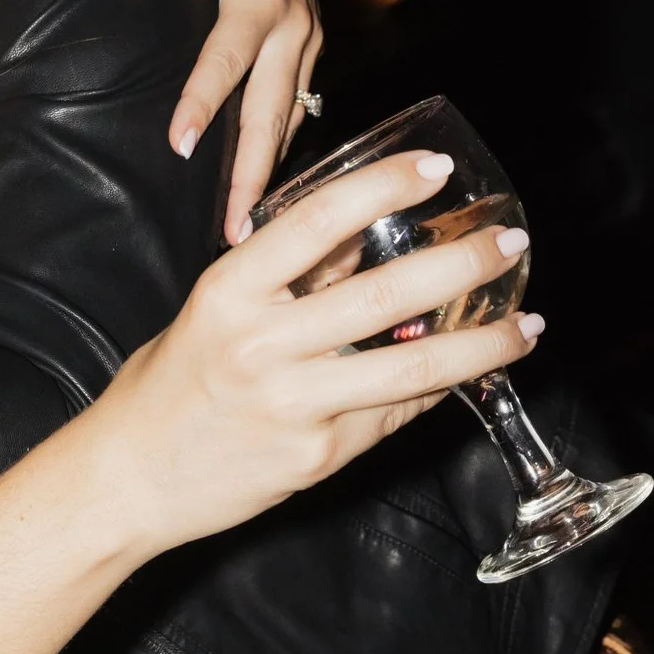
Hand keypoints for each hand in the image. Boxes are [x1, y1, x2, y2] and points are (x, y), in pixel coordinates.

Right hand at [88, 144, 539, 549]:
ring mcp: (292, 405)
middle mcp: (261, 345)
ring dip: (480, 343)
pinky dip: (436, 393)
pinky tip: (470, 374)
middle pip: (384, 294)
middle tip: (509, 242)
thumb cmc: (168, 390)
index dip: (383, 188)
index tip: (438, 170)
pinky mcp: (314, 457)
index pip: (315, 221)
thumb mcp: (213, 314)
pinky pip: (391, 417)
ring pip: (411, 369)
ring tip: (525, 325)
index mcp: (228, 293)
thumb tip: (359, 242)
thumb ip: (284, 282)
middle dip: (461, 264)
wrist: (127, 483)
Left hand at [119, 0, 323, 236]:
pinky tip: (262, 192)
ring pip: (290, 118)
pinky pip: (296, 107)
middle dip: (252, 171)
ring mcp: (306, 39)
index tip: (181, 147)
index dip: (204, 102)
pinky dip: (281, 149)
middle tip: (232, 231)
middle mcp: (294, 23)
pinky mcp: (307, 48)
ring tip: (247, 230)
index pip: (228, 58)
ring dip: (271, 173)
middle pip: (271, 110)